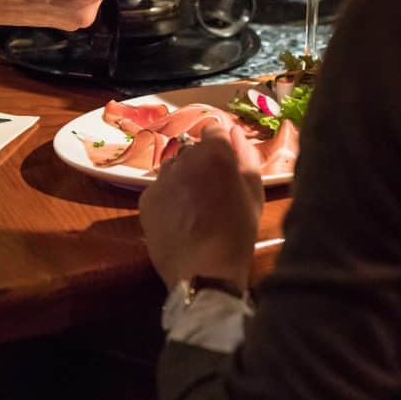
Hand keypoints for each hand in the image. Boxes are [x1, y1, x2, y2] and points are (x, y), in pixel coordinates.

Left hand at [139, 124, 263, 291]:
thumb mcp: (254, 194)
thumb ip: (246, 157)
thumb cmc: (237, 234)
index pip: (213, 129)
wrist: (203, 271)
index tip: (223, 164)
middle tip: (210, 190)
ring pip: (173, 167)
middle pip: (192, 149)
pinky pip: (158, 188)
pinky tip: (177, 218)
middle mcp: (185, 158)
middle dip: (201, 162)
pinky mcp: (146, 197)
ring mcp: (162, 177)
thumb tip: (234, 131)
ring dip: (182, 177)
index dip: (219, 146)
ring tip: (193, 206)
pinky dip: (167, 198)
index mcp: (215, 153)